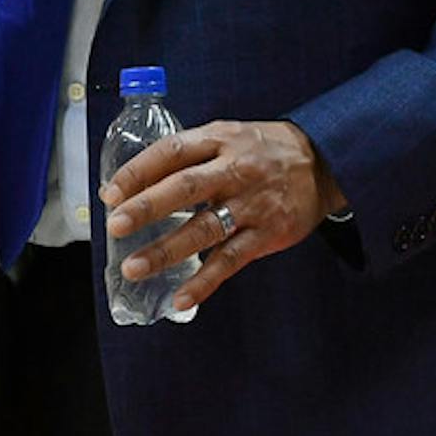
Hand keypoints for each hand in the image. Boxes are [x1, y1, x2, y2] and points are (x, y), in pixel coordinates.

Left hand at [100, 119, 346, 312]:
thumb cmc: (263, 150)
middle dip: (146, 207)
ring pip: (204, 230)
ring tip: (135, 267)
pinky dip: (205, 282)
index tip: (111, 192)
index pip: (173, 151)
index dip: (139, 171)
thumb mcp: (228, 136)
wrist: (324, 162)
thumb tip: (134, 184)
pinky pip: (231, 261)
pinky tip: (181, 299)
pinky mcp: (268, 234)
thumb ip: (188, 156)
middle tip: (115, 225)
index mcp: (220, 140)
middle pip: (184, 188)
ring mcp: (252, 205)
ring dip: (166, 250)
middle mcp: (235, 170)